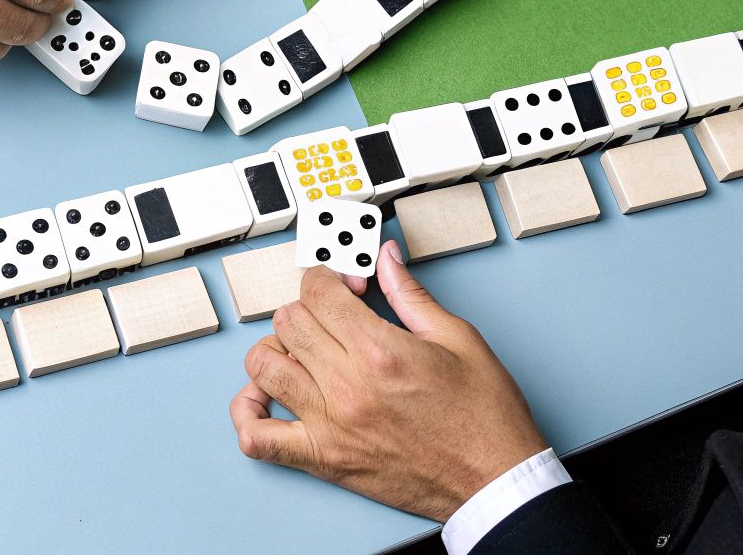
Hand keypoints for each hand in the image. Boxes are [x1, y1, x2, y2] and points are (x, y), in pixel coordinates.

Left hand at [229, 241, 548, 522]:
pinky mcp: (324, 460)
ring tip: (301, 349)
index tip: (345, 286)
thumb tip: (386, 260)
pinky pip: (258, 438)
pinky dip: (248, 415)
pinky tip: (264, 397)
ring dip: (276, 349)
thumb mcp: (459, 340)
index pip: (319, 293)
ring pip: (263, 368)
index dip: (328, 278)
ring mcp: (330, 426)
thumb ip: (411, 296)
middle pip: (288, 323)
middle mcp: (348, 388)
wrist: (494, 481)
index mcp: (381, 351)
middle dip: (307, 307)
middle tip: (331, 313)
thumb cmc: (484, 419)